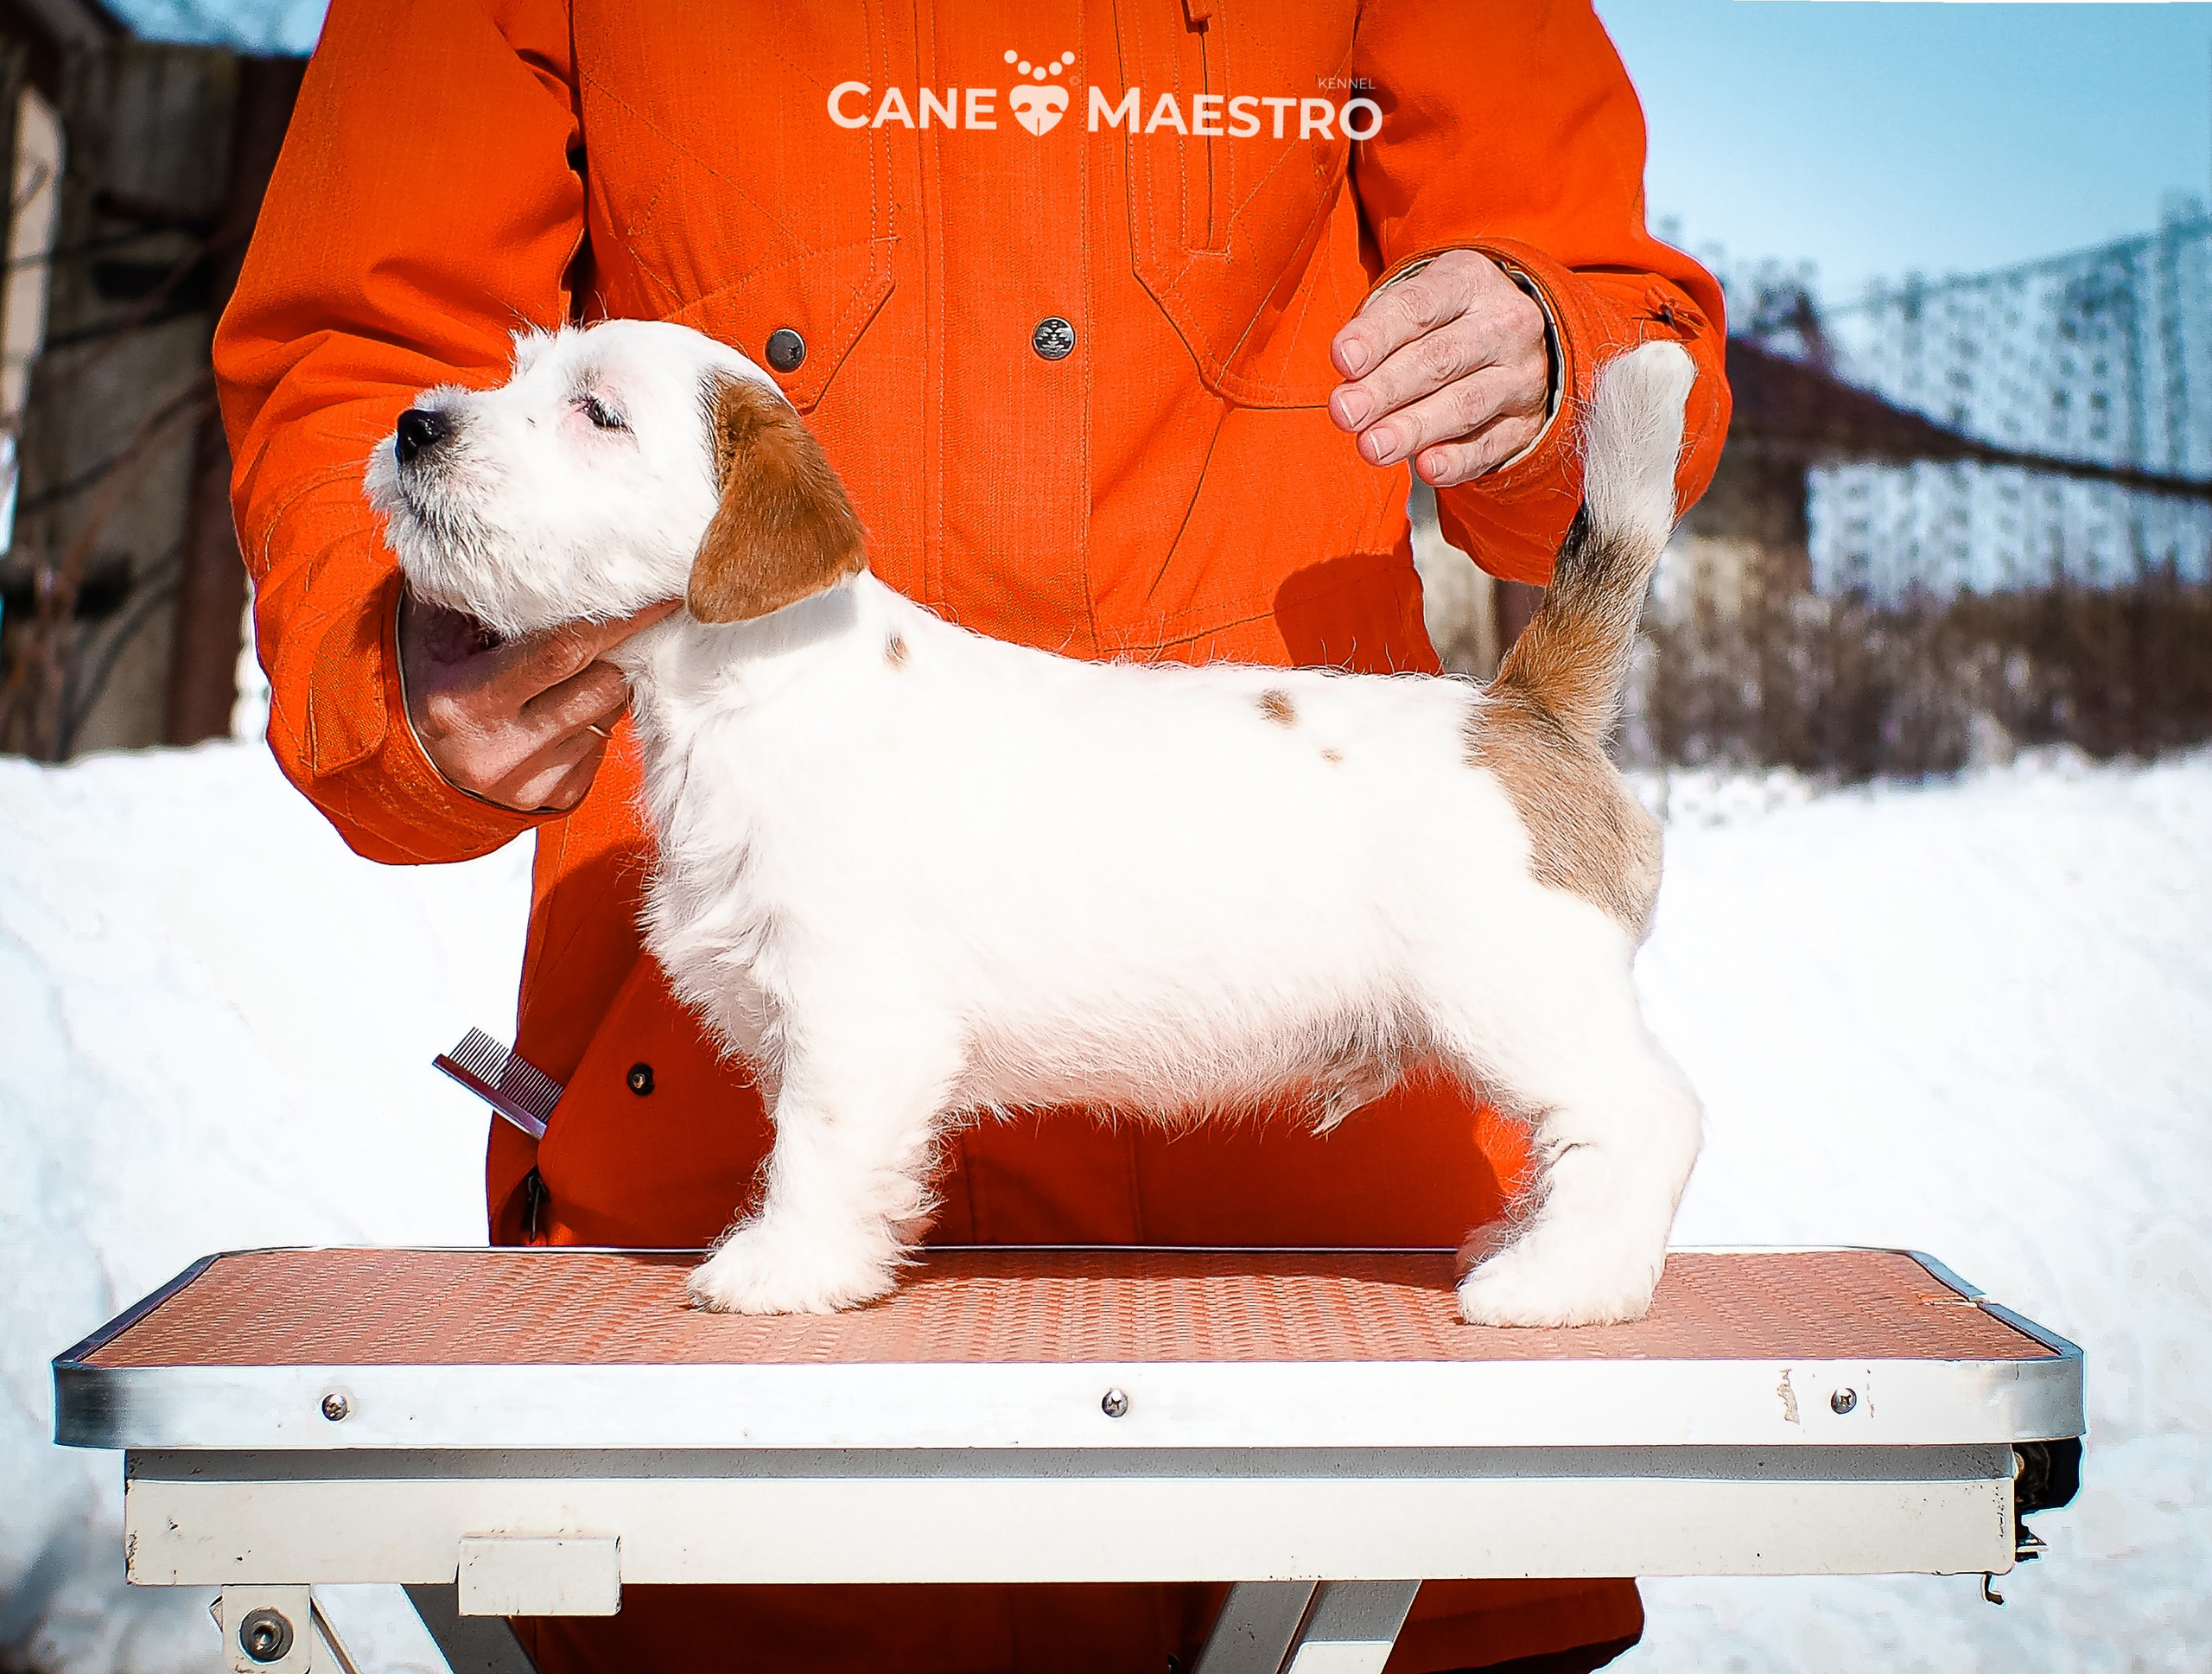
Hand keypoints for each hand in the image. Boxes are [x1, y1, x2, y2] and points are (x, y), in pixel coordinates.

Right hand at [398, 590, 679, 811]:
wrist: (406, 756)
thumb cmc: (424, 674)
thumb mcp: (435, 628)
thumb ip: (486, 596)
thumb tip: (556, 558)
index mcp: (464, 702)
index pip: (562, 650)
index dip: (618, 619)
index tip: (659, 590)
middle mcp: (501, 750)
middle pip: (603, 685)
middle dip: (622, 647)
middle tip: (627, 614)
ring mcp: (534, 780)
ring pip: (610, 713)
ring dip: (609, 680)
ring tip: (579, 662)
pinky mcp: (561, 796)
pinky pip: (604, 742)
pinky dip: (596, 715)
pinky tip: (563, 703)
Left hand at [1328, 250, 1549, 488]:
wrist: (1512, 341)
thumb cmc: (1443, 322)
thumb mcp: (1415, 305)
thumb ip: (1379, 333)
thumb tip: (1349, 375)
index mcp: (1470, 282)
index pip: (1419, 306)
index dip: (1378, 335)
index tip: (1343, 360)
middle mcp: (1504, 324)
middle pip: (1439, 359)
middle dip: (1386, 389)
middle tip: (1345, 413)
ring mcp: (1521, 376)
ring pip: (1464, 405)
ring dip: (1414, 429)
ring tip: (1372, 446)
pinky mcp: (1526, 422)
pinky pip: (1490, 445)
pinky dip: (1457, 460)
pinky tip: (1427, 468)